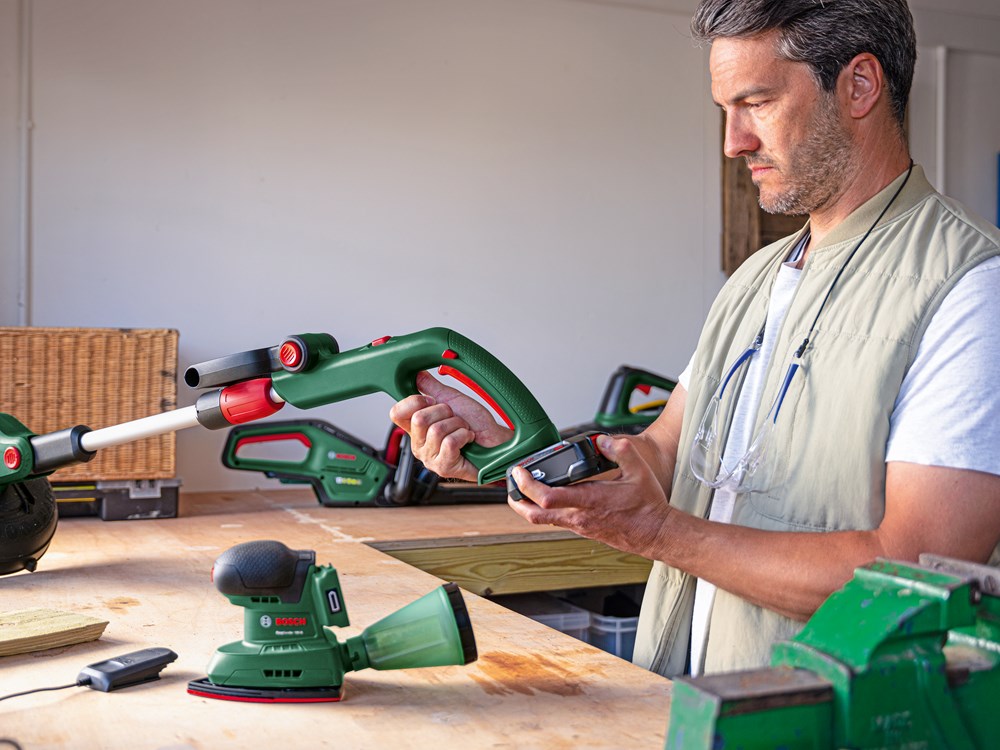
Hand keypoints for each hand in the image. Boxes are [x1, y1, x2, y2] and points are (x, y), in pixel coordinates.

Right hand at [389, 371, 513, 481]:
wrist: (495, 440)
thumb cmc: (475, 423)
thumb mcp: (452, 400)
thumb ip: (432, 388)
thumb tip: (417, 375)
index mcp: (416, 428)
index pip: (396, 413)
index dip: (414, 401)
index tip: (432, 400)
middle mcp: (419, 444)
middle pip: (419, 418)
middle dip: (444, 412)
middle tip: (455, 419)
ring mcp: (430, 457)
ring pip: (436, 430)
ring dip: (457, 425)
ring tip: (464, 430)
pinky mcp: (443, 467)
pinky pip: (449, 442)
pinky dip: (464, 436)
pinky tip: (467, 440)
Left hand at [507, 434, 673, 558]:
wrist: (656, 533)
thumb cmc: (647, 507)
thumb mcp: (639, 471)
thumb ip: (620, 451)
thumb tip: (602, 441)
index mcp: (589, 501)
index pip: (547, 498)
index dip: (527, 485)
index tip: (519, 472)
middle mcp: (579, 517)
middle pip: (534, 515)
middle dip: (516, 500)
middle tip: (510, 484)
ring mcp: (579, 526)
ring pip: (542, 521)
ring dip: (527, 506)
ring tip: (521, 490)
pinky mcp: (582, 530)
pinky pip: (556, 521)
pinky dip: (544, 510)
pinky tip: (546, 499)